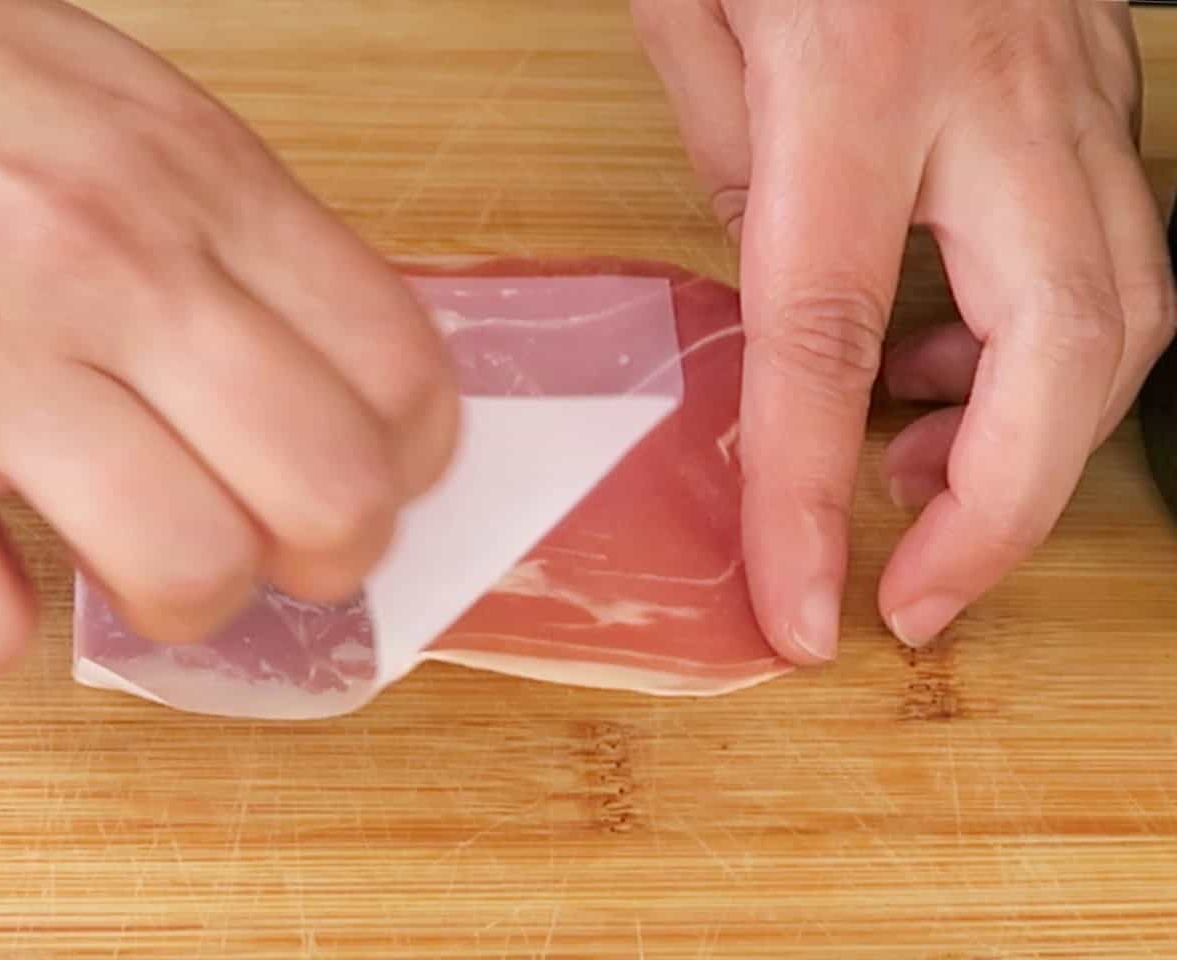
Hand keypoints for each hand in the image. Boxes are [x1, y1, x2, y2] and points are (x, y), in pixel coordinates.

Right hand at [0, 0, 457, 670]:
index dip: (413, 460)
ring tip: (149, 556)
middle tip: (285, 541)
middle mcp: (119, 267)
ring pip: (191, 566)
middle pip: (331, 493)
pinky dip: (3, 621)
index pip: (398, 373)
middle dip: (330, 553)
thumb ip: (251, 243)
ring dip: (189, 594)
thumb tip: (353, 393)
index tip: (386, 477)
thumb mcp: (140, 120)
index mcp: (204, 183)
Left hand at [633, 0, 1175, 661]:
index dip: (806, 501)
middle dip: (1006, 512)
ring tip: (921, 483)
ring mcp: (1073, 87)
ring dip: (1034, 436)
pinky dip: (1045, 351)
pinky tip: (958, 371)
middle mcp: (995, 91)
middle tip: (919, 595)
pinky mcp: (1096, 88)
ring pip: (1126, 310)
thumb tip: (788, 297)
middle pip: (1065, 349)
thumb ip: (731, 161)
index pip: (823, 341)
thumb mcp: (688, 6)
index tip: (802, 613)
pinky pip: (1109, 253)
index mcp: (855, 75)